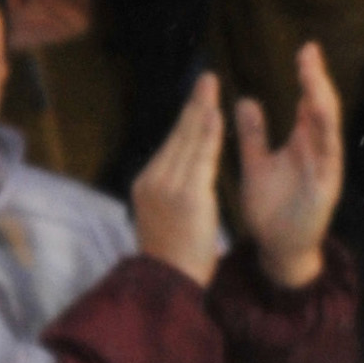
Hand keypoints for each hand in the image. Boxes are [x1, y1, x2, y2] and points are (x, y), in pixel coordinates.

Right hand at [131, 71, 224, 287]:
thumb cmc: (172, 258)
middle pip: (177, 136)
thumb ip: (169, 192)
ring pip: (188, 142)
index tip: (198, 99)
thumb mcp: (165, 217)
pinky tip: (216, 115)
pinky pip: (200, 158)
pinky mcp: (186, 196)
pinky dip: (208, 134)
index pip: (171, 145)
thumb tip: (178, 174)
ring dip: (201, 111)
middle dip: (193, 106)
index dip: (186, 120)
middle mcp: (153, 180)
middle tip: (207, 79)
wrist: (167, 283)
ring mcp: (167, 187)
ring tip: (211, 87)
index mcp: (147, 185)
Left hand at [234, 43, 342, 289]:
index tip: (304, 50)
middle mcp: (318, 152)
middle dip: (318, 82)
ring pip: (329, 132)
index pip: (309, 103)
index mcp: (304, 144)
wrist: (278, 249)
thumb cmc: (271, 208)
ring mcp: (325, 171)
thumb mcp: (257, 164)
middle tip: (310, 54)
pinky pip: (328, 163)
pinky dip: (326, 143)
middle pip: (322, 110)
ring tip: (314, 83)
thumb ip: (254, 135)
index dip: (308, 78)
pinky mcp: (325, 191)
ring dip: (323, 106)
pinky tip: (319, 125)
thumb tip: (245, 100)